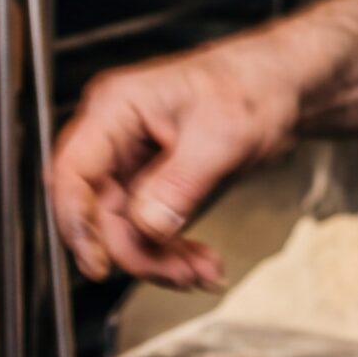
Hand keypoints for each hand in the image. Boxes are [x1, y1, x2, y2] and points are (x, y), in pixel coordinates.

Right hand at [49, 35, 306, 287]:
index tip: (99, 263)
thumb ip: (178, 184)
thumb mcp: (220, 136)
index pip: (73, 172)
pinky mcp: (153, 181)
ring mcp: (132, 160)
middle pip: (100, 210)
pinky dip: (172, 251)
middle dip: (138, 250)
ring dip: (159, 257)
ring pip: (125, 227)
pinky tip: (198, 261)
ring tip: (200, 271)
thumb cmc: (252, 83)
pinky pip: (149, 227)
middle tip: (177, 273)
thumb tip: (147, 225)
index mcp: (115, 108)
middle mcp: (115, 135)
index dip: (78, 222)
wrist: (285, 84)